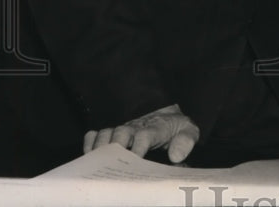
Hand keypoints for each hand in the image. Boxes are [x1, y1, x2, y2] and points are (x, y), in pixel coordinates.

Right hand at [83, 104, 199, 162]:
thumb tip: (176, 156)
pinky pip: (95, 134)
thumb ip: (186, 141)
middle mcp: (135, 127)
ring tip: (97, 163)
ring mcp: (122, 129)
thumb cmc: (176, 127)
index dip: (138, 147)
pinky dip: (90, 142)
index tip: (135, 160)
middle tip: (112, 163)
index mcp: (156, 128)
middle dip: (116, 146)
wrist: (166, 115)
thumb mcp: (189, 131)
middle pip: (121, 132)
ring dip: (100, 146)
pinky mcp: (112, 133)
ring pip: (106, 133)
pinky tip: (89, 155)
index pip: (145, 135)